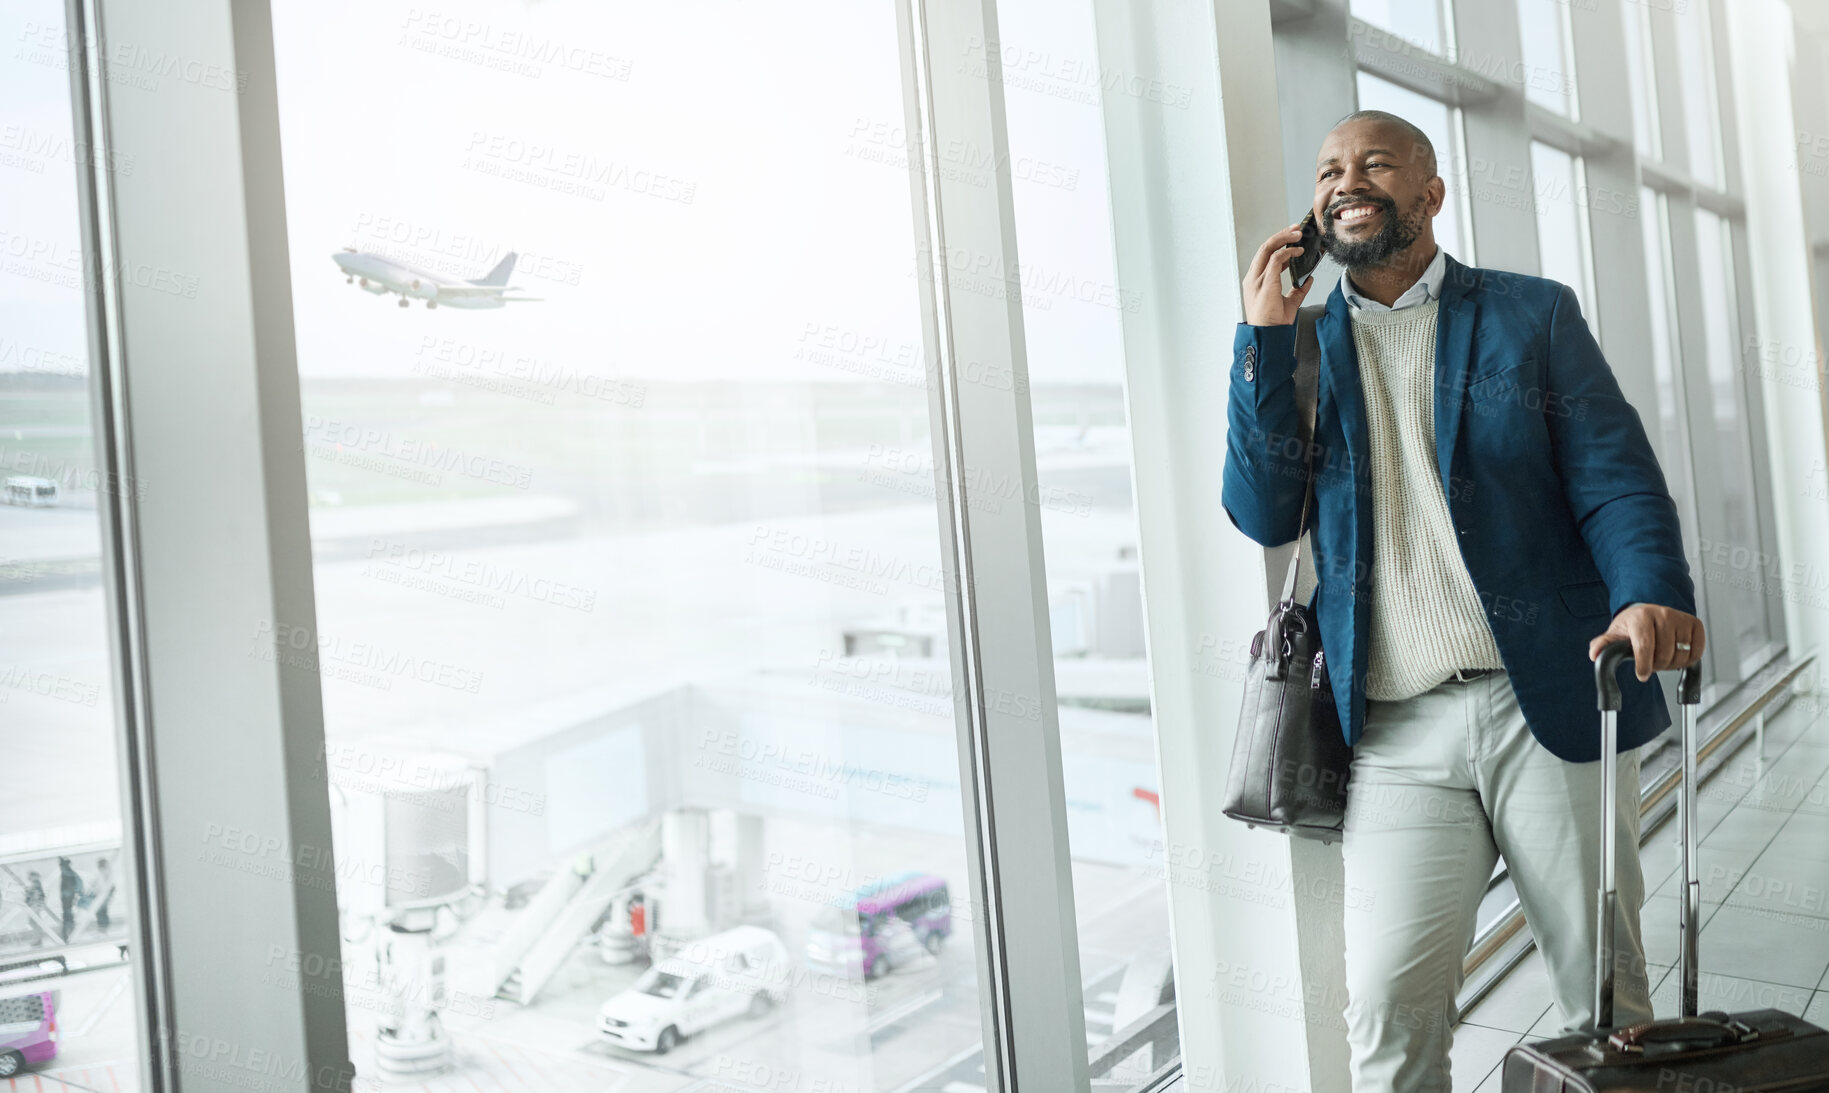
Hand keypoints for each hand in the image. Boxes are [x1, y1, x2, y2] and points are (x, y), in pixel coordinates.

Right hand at [1242, 223, 1316, 325]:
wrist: (1268, 336)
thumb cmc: (1273, 324)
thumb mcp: (1289, 304)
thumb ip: (1297, 291)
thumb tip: (1308, 279)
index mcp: (1256, 282)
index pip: (1264, 256)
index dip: (1279, 244)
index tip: (1292, 239)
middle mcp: (1253, 278)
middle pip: (1265, 248)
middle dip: (1281, 235)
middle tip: (1296, 229)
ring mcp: (1257, 280)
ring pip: (1268, 248)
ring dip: (1284, 238)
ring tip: (1298, 235)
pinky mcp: (1265, 283)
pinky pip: (1276, 259)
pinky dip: (1288, 252)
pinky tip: (1298, 251)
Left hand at [1588, 603, 1705, 681]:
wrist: (1648, 613)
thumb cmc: (1633, 625)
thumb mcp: (1615, 634)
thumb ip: (1603, 645)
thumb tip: (1595, 654)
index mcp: (1641, 616)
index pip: (1645, 645)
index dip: (1644, 665)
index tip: (1642, 675)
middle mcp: (1663, 614)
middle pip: (1665, 654)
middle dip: (1657, 666)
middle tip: (1651, 664)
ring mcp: (1681, 618)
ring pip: (1681, 655)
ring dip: (1672, 664)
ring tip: (1662, 658)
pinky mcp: (1695, 624)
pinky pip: (1697, 652)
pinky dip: (1688, 660)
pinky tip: (1677, 655)